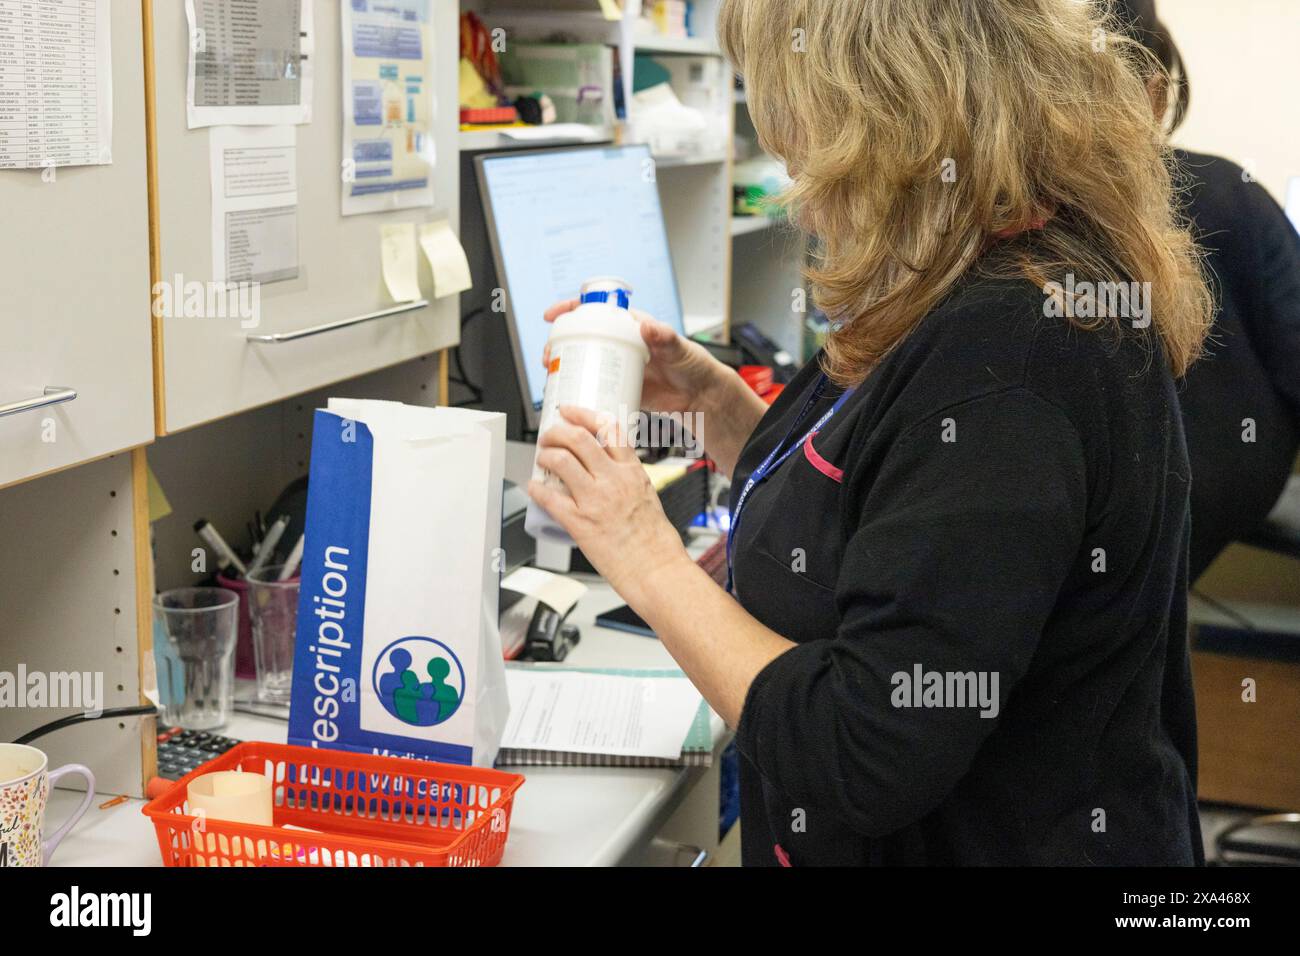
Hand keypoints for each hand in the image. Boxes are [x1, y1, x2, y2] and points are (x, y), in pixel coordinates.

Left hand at [528, 405, 692, 604]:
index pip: (607, 428)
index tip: (569, 412)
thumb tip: (605, 470)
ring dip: (545, 455)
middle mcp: (612, 480)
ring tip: (541, 458)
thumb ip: (626, 479)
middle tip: (548, 436)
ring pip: (561, 461)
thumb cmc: (655, 541)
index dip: (583, 415)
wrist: (657, 570)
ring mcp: (595, 500)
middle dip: (556, 432)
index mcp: (632, 471)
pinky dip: (537, 489)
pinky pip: (550, 498)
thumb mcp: (647, 495)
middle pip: (577, 438)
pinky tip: (534, 487)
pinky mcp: (580, 523)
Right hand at [543, 300, 728, 416]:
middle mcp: (620, 344)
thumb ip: (665, 336)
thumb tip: (647, 325)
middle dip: (558, 344)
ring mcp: (617, 366)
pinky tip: (568, 397)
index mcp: (631, 326)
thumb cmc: (693, 365)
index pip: (595, 311)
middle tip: (549, 358)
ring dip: (563, 368)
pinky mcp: (619, 387)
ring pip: (583, 363)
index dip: (570, 309)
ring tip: (552, 377)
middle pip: (580, 338)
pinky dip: (578, 391)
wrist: (700, 396)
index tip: (552, 316)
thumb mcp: (678, 347)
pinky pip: (593, 387)